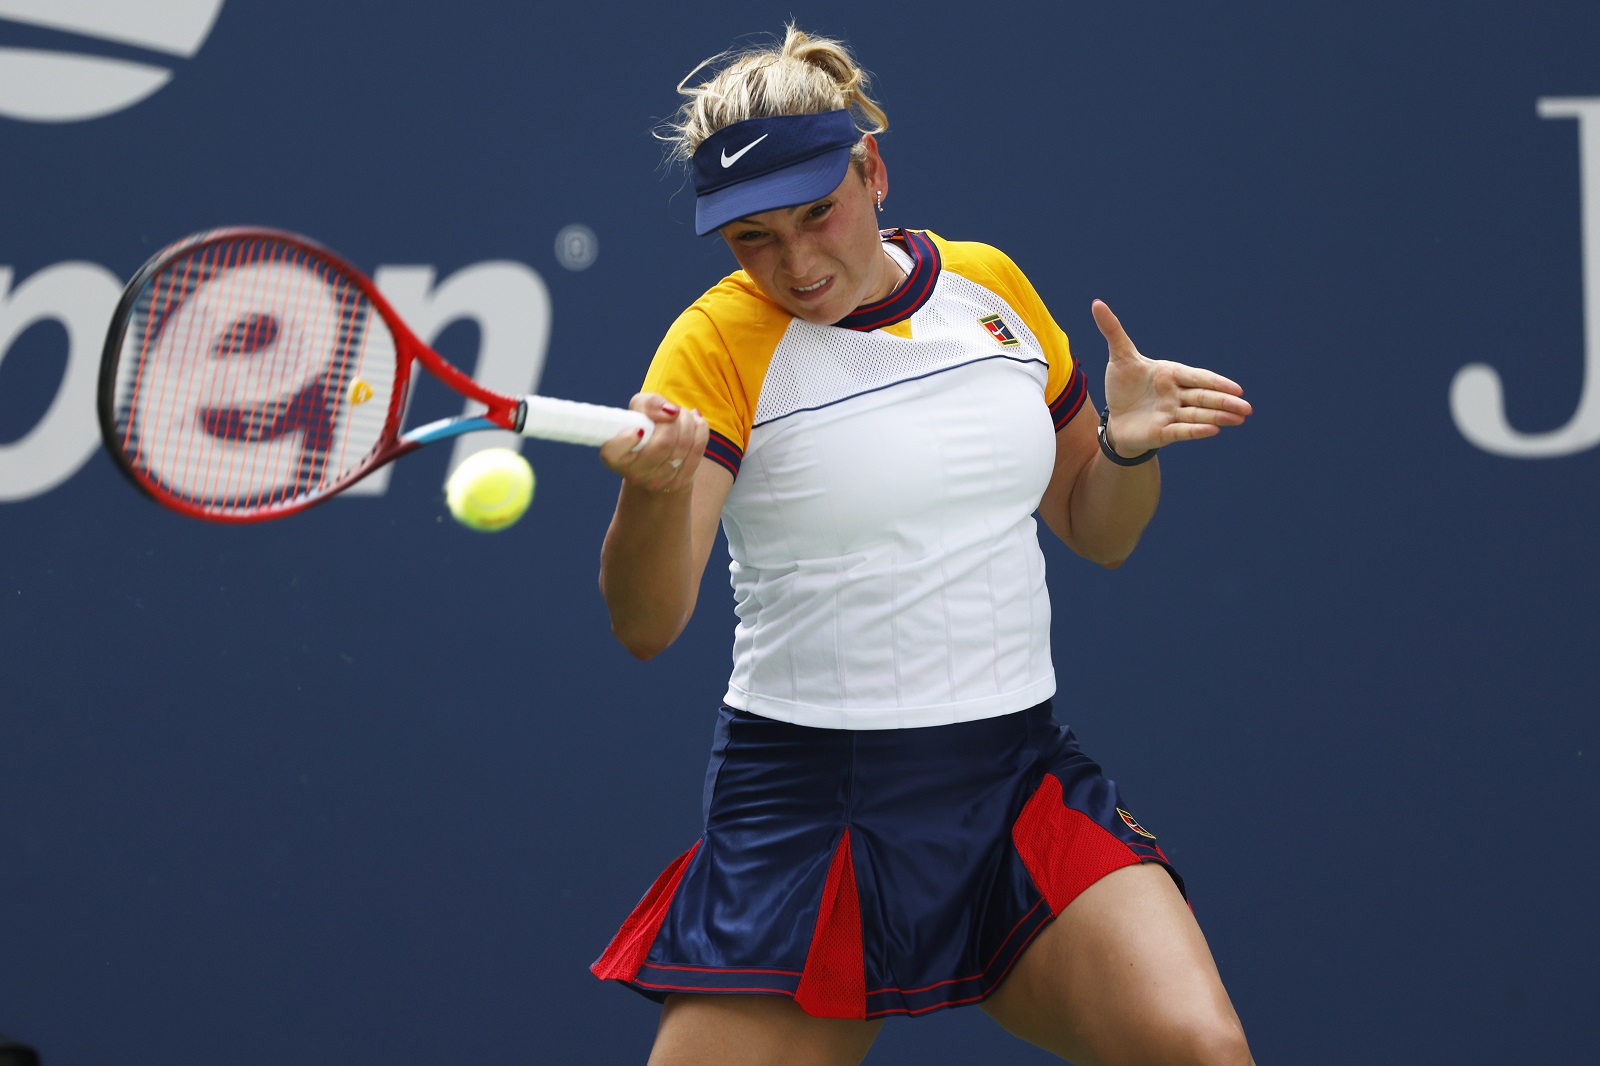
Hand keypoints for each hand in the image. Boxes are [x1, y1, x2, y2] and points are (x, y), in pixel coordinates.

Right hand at [598, 393, 708, 492]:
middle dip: (675, 418)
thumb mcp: (639, 410)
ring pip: (684, 444)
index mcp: (615, 456)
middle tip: (673, 412)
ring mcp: (658, 482)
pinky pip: (698, 449)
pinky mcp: (679, 483)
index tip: (640, 429)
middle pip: (664, 442)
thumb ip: (648, 403)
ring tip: (683, 417)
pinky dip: (700, 430)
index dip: (627, 439)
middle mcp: (634, 473)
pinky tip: (695, 424)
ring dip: (688, 422)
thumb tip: (670, 411)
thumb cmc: (646, 429)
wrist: (660, 459)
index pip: (613, 452)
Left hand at [1093, 299, 1251, 456]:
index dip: (1216, 382)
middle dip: (1225, 401)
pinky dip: (1196, 431)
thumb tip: (1097, 304)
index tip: (1237, 388)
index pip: (1197, 377)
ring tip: (1239, 418)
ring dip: (1218, 416)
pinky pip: (1181, 431)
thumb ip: (1113, 331)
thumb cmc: (1123, 386)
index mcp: (1171, 375)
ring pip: (1198, 415)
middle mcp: (1175, 395)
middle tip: (1247, 408)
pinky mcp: (1162, 432)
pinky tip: (1213, 430)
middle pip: (1203, 397)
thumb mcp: (1119, 356)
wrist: (1114, 417)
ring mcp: (1170, 415)